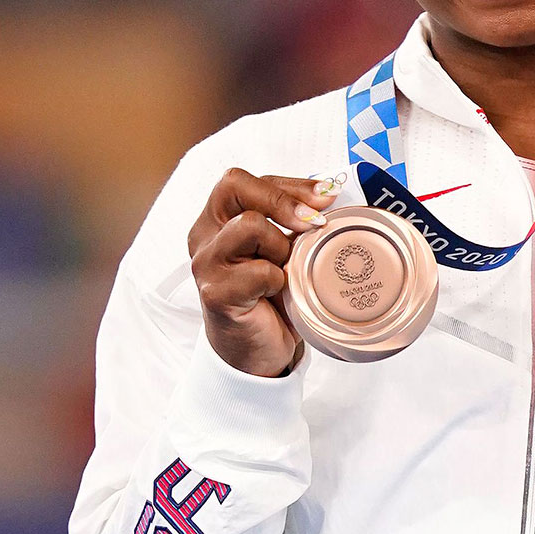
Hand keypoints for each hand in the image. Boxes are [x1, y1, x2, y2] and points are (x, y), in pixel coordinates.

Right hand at [188, 170, 337, 377]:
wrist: (257, 353)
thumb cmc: (271, 299)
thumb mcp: (284, 251)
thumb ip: (294, 223)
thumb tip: (330, 191)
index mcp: (216, 220)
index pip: (243, 180)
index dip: (288, 184)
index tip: (325, 197)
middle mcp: (204, 236)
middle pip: (234, 186)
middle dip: (283, 201)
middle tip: (314, 224)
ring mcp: (206, 264)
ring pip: (249, 225)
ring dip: (280, 246)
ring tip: (286, 270)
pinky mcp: (216, 294)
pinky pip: (259, 271)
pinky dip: (278, 279)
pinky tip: (279, 293)